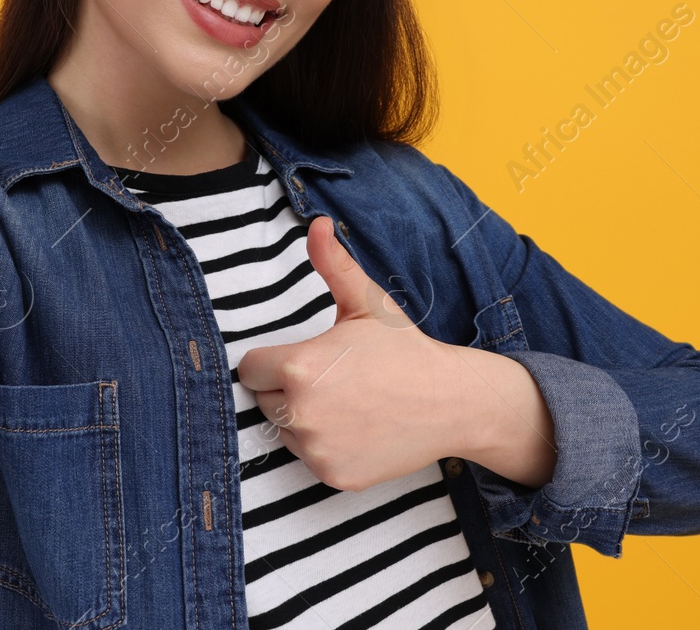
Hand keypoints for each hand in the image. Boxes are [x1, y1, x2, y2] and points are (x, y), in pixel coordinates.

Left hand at [236, 216, 470, 491]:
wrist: (450, 402)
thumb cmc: (404, 349)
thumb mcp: (366, 302)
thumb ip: (332, 264)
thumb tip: (317, 224)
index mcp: (299, 368)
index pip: (249, 368)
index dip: (273, 360)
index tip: (307, 356)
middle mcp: (301, 414)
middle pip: (263, 399)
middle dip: (286, 388)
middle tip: (332, 378)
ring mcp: (316, 450)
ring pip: (284, 430)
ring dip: (304, 419)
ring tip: (347, 402)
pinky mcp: (332, 475)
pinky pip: (309, 457)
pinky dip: (326, 446)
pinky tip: (357, 428)